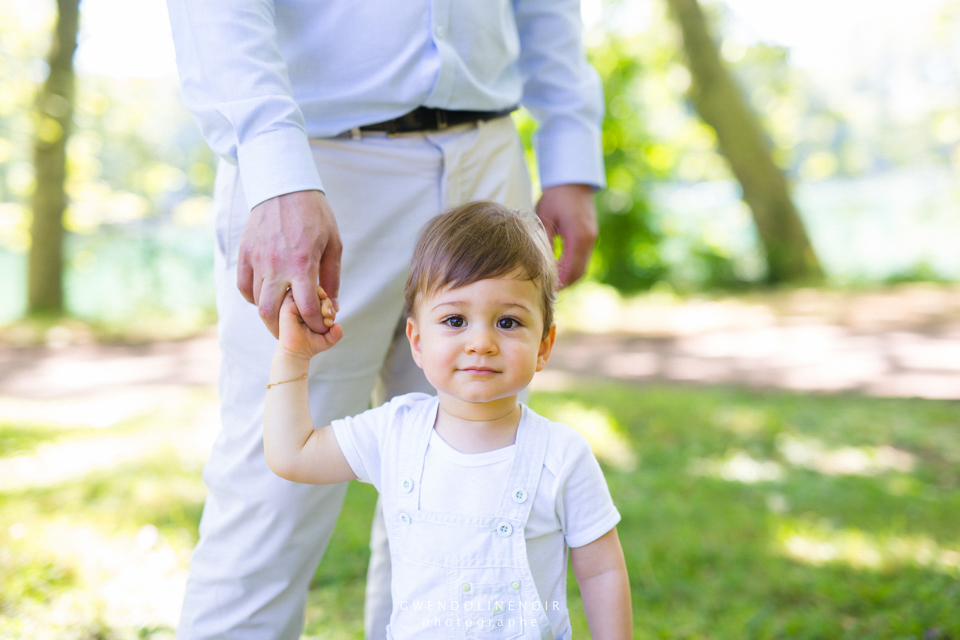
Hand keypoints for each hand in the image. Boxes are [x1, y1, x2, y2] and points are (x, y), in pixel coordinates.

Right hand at [237, 190, 342, 338]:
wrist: (284, 187)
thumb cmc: (315, 216)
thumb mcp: (333, 245)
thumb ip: (332, 278)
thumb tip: (333, 306)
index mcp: (302, 264)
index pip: (306, 308)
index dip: (314, 324)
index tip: (319, 327)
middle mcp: (276, 265)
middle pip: (271, 314)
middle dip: (284, 329)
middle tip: (294, 331)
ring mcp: (257, 260)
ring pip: (257, 302)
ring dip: (271, 312)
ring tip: (284, 310)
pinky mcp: (244, 254)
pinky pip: (244, 287)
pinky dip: (254, 297)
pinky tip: (267, 294)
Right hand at [278, 286, 342, 359]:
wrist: (297, 353)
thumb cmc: (311, 345)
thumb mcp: (329, 339)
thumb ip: (336, 333)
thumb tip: (338, 326)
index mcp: (312, 308)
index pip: (323, 297)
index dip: (330, 305)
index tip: (331, 319)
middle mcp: (302, 303)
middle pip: (318, 291)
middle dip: (328, 303)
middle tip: (329, 318)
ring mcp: (294, 302)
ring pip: (310, 290)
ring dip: (321, 300)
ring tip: (324, 316)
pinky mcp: (287, 304)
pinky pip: (298, 293)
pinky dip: (308, 299)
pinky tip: (313, 312)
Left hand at [535, 184, 598, 287]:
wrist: (572, 179)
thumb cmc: (554, 196)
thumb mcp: (544, 220)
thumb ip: (544, 244)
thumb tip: (541, 266)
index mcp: (578, 237)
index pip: (569, 270)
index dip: (558, 283)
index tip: (544, 290)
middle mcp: (589, 240)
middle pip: (578, 273)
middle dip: (564, 284)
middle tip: (547, 291)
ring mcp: (592, 238)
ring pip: (582, 267)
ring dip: (568, 276)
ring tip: (551, 282)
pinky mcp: (591, 235)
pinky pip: (583, 257)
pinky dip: (572, 266)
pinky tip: (558, 268)